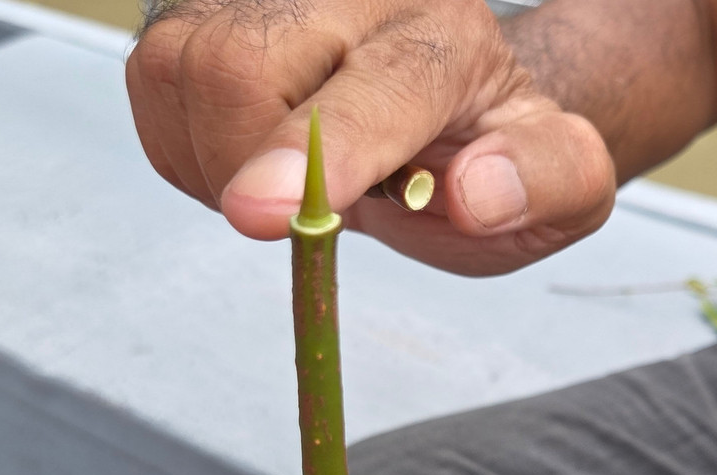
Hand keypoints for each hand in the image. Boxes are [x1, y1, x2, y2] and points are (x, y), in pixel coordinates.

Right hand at [126, 0, 614, 274]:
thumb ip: (546, 183)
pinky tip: (254, 153)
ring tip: (291, 176)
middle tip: (313, 207)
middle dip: (251, 169)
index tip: (260, 213)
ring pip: (181, 74)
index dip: (315, 151)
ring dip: (219, 164)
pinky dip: (192, 152)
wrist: (439, 118)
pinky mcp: (201, 12)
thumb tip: (474, 193)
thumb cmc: (490, 155)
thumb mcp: (563, 182)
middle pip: (243, 68)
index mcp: (446, 34)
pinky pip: (154, 93)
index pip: (378, 84)